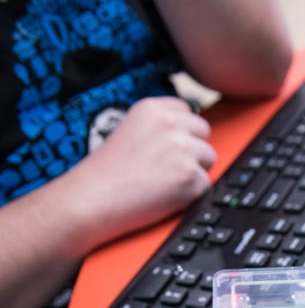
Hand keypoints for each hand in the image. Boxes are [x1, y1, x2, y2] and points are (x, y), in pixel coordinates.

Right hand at [67, 96, 214, 250]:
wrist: (93, 199)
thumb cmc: (106, 173)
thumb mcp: (129, 130)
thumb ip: (159, 126)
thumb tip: (189, 133)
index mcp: (153, 109)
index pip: (189, 112)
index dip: (182, 133)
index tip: (168, 149)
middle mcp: (170, 124)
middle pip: (204, 133)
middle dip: (192, 150)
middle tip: (166, 168)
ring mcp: (182, 149)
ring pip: (209, 158)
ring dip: (193, 172)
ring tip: (164, 182)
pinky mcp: (190, 176)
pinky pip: (205, 185)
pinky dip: (190, 195)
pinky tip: (165, 196)